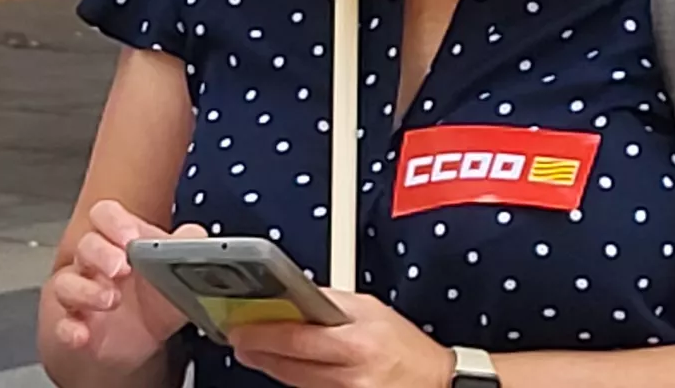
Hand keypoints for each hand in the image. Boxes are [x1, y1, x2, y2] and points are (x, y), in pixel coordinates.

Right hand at [42, 199, 194, 377]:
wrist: (139, 344)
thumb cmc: (153, 300)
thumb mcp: (178, 274)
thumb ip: (188, 249)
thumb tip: (194, 234)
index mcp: (121, 242)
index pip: (105, 215)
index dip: (114, 222)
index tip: (130, 238)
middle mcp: (97, 263)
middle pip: (86, 244)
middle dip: (101, 253)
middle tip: (120, 268)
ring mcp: (82, 293)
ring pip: (67, 282)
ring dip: (86, 291)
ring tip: (110, 301)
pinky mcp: (74, 325)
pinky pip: (61, 324)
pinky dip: (68, 329)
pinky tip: (82, 334)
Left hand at [220, 288, 452, 387]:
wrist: (436, 383)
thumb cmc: (406, 346)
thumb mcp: (370, 310)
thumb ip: (330, 302)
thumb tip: (294, 295)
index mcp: (357, 340)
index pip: (297, 337)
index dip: (262, 332)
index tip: (240, 326)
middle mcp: (352, 371)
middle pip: (289, 364)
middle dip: (257, 350)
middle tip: (238, 339)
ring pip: (295, 381)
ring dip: (271, 365)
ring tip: (254, 351)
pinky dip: (295, 379)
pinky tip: (284, 367)